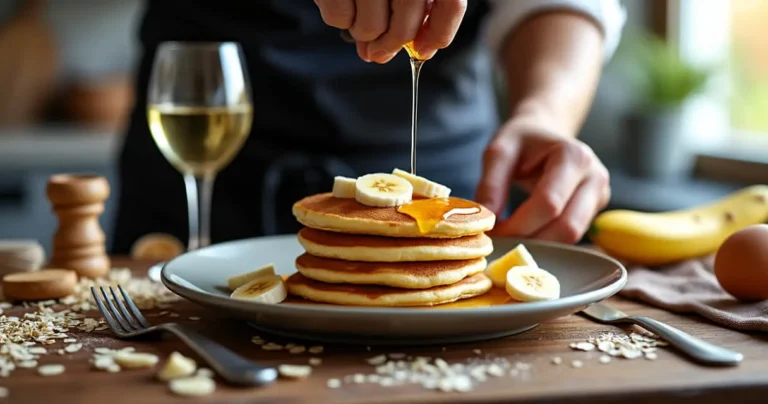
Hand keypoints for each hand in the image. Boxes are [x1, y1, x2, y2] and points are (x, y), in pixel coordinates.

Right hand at [313, 0, 466, 62]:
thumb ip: (415, 6)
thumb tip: (418, 50)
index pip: (451, 3)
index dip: (440, 33)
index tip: (423, 49)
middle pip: (406, 25)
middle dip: (392, 43)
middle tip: (380, 49)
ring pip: (371, 27)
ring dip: (365, 34)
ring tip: (358, 17)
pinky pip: (339, 17)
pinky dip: (341, 20)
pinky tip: (344, 3)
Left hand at [475, 117, 610, 243]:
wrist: (545, 133)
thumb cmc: (522, 141)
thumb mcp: (499, 151)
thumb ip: (491, 185)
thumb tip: (486, 221)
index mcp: (574, 157)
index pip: (549, 204)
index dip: (519, 225)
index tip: (493, 232)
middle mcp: (595, 177)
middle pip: (566, 226)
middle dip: (530, 239)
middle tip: (500, 242)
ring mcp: (599, 196)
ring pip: (572, 237)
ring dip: (538, 244)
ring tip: (510, 238)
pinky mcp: (594, 210)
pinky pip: (571, 236)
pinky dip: (546, 241)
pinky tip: (525, 235)